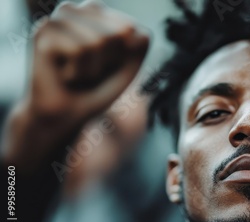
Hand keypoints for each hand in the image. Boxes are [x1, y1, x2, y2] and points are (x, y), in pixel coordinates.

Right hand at [2, 0, 148, 173]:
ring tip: (77, 74)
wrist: (65, 116)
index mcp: (94, 11)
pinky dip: (79, 72)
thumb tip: (131, 30)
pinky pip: (80, 51)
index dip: (123, 57)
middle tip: (88, 72)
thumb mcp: (127, 66)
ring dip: (93, 68)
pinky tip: (64, 76)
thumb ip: (139, 45)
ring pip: (99, 41)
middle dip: (110, 61)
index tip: (104, 66)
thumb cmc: (96, 89)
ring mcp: (56, 19)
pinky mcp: (43, 34)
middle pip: (118, 32)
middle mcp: (74, 9)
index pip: (131, 29)